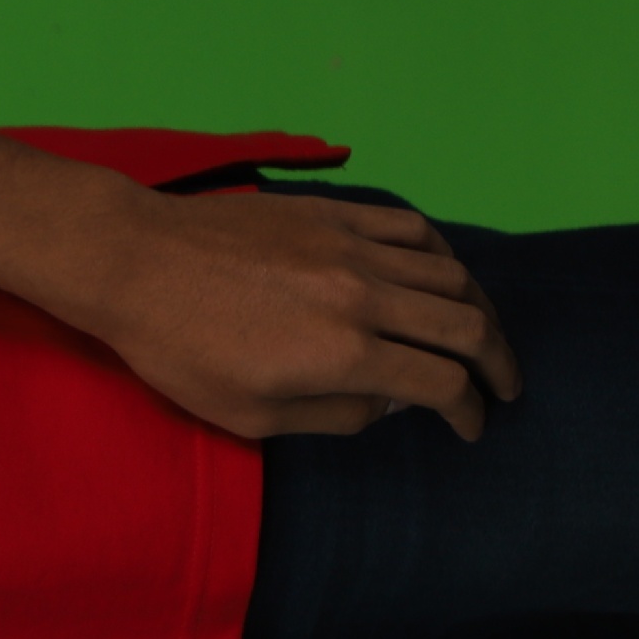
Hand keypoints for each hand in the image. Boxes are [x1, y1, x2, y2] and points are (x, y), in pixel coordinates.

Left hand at [63, 188, 524, 440]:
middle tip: (505, 385)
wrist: (134, 261)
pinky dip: (441, 254)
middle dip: (497, 363)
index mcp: (346, 354)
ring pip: (449, 274)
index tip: (470, 426)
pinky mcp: (333, 213)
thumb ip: (333, 416)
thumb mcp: (250, 416)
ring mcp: (352, 246)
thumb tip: (386, 405)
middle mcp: (364, 295)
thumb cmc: (178, 349)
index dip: (468, 412)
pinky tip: (441, 274)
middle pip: (466, 326)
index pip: (442, 385)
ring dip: (478, 309)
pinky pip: (412, 227)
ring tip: (481, 334)